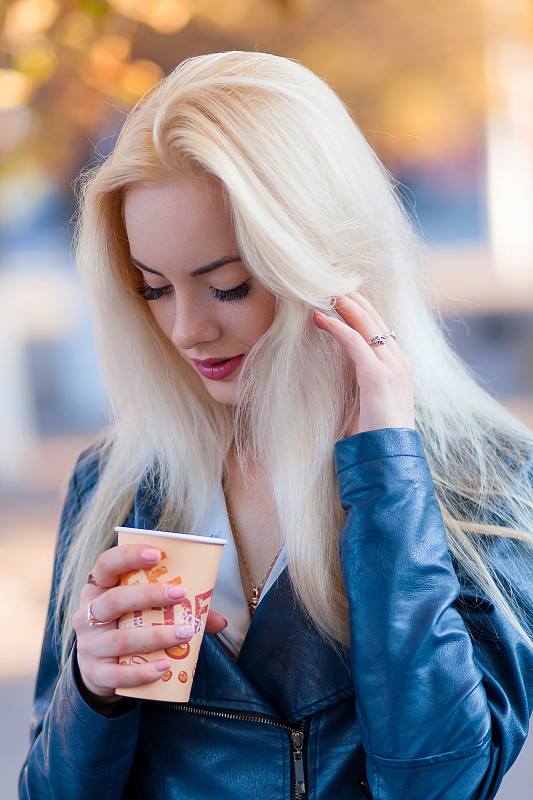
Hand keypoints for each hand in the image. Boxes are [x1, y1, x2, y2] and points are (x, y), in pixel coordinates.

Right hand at [73, 545, 226, 699]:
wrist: (100, 670)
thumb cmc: (127, 627)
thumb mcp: (141, 612)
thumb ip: (179, 611)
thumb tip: (220, 621)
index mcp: (99, 588)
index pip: (106, 564)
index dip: (128, 556)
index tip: (157, 554)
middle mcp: (87, 613)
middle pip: (114, 600)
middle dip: (149, 596)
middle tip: (181, 594)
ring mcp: (89, 645)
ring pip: (121, 639)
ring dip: (156, 636)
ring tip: (185, 633)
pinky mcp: (95, 673)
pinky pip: (118, 675)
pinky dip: (143, 672)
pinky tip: (165, 668)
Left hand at [313, 292, 414, 435]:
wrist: (388, 457)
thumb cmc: (374, 434)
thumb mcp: (368, 400)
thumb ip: (360, 380)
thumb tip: (340, 368)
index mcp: (400, 367)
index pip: (381, 328)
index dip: (361, 310)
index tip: (340, 297)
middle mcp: (400, 362)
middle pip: (375, 319)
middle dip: (352, 300)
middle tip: (329, 285)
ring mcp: (393, 367)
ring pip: (367, 325)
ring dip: (344, 306)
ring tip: (322, 293)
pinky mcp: (378, 375)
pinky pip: (355, 342)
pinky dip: (336, 327)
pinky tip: (319, 319)